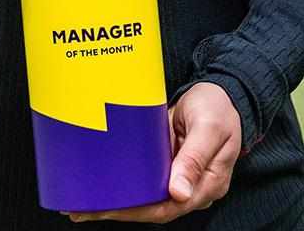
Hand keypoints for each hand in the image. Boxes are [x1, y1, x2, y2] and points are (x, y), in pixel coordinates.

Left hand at [66, 82, 240, 223]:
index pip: (168, 207)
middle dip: (117, 211)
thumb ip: (194, 158)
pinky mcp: (167, 165)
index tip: (107, 209)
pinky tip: (100, 185)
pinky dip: (123, 184)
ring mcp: (179, 177)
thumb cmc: (218, 107)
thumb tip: (178, 193)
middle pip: (152, 207)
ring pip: (146, 197)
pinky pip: (144, 181)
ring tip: (82, 203)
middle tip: (81, 210)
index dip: (136, 212)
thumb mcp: (208, 127)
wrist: (223, 91)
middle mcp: (192, 186)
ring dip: (116, 201)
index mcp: (208, 184)